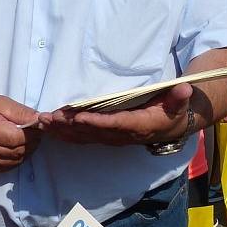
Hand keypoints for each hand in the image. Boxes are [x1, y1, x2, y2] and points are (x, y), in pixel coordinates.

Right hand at [0, 94, 40, 172]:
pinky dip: (16, 158)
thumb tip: (40, 120)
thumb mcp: (0, 102)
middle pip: (17, 152)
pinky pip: (6, 167)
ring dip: (26, 151)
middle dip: (32, 143)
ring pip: (14, 161)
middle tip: (36, 132)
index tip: (39, 126)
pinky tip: (16, 147)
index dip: (33, 134)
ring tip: (27, 139)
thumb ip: (21, 112)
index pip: (17, 139)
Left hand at [38, 83, 191, 145]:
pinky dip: (65, 133)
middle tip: (49, 119)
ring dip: (62, 131)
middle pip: (92, 132)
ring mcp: (112, 138)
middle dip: (69, 126)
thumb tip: (184, 89)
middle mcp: (123, 135)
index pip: (115, 124)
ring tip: (42, 123)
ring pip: (84, 137)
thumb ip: (179, 96)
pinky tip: (49, 129)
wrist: (172, 126)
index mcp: (139, 125)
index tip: (78, 118)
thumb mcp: (180, 102)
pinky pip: (82, 138)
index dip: (96, 122)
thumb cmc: (173, 109)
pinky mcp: (105, 137)